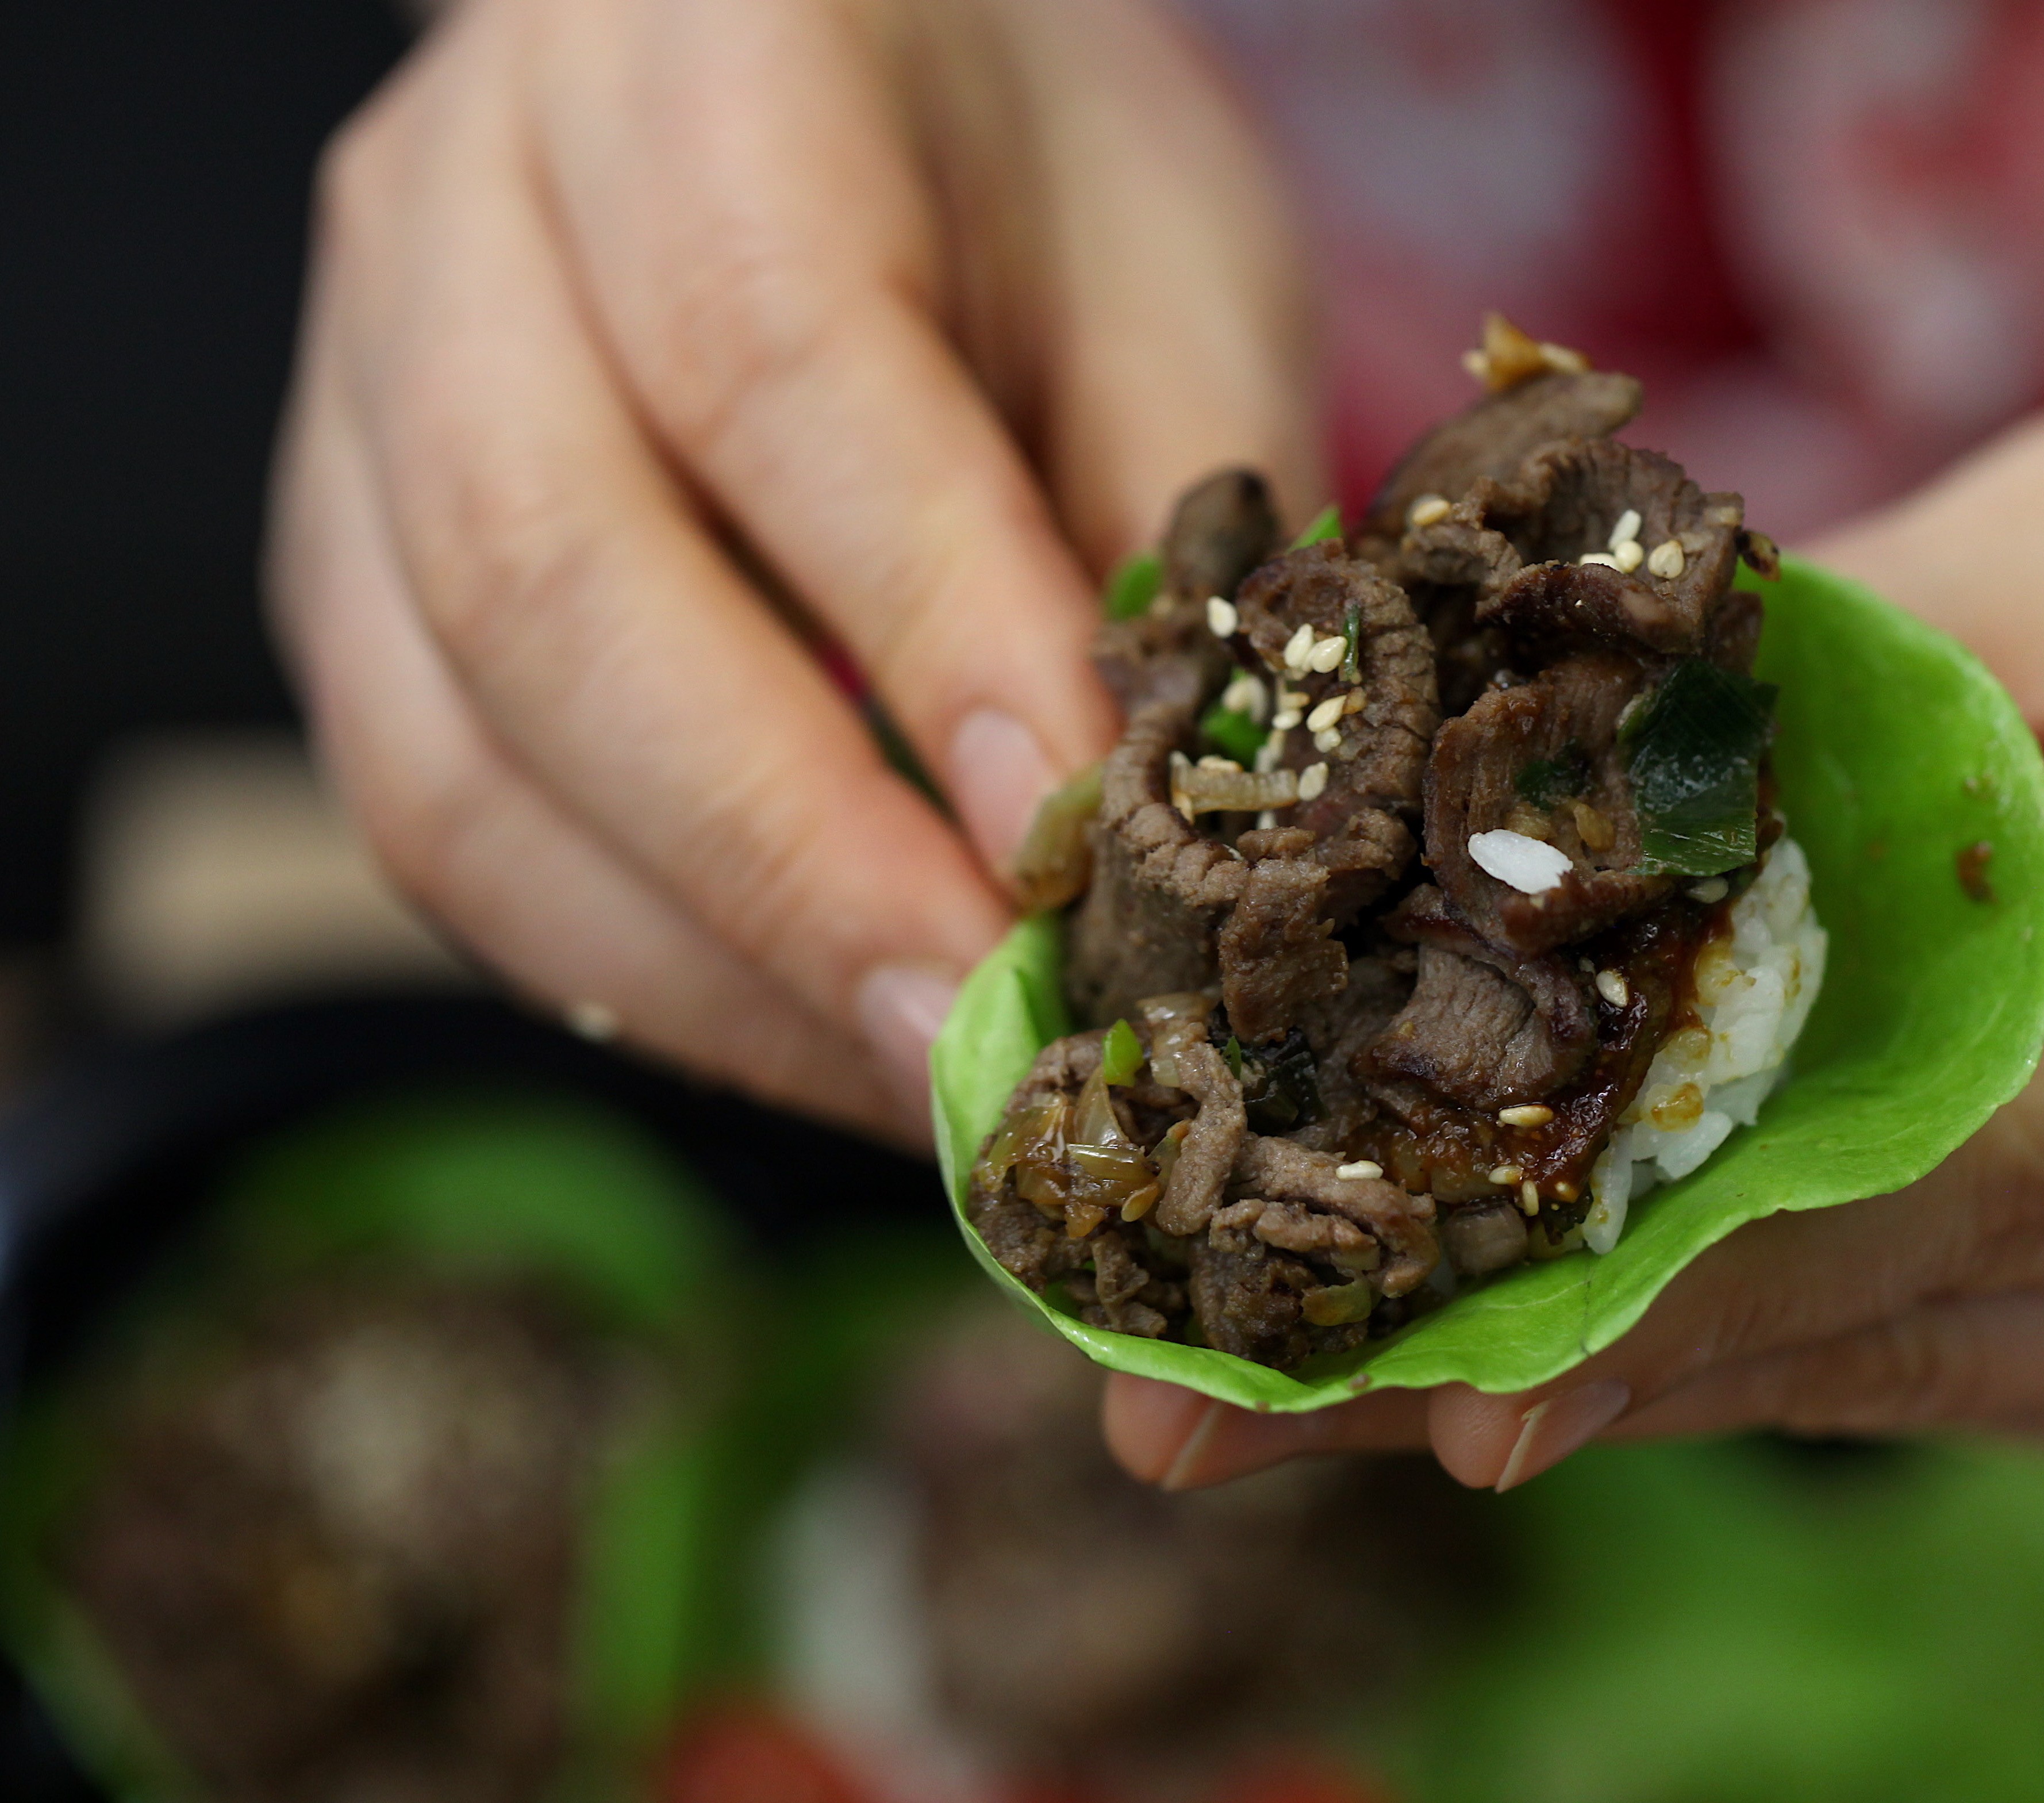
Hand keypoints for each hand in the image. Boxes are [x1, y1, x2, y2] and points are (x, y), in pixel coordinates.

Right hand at [270, 0, 1319, 1138]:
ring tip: (921, 1079)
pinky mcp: (343, 561)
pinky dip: (631, 962)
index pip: (771, 360)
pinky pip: (435, 813)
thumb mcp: (1172, 267)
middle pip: (545, 577)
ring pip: (446, 746)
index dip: (924, 628)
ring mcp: (355, 393)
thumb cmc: (1027, 156)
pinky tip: (810, 1024)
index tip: (1068, 840)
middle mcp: (460, 208)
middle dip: (788, 859)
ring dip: (702, 961)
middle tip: (987, 1039)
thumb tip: (1193, 821)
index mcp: (690, 55)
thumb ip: (1184, 519)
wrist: (825, 60)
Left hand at [1103, 320, 2043, 1497]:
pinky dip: (1769, 1325)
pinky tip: (1569, 1300)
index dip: (1713, 1265)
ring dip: (1635, 1362)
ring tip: (1332, 1364)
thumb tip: (1453, 946)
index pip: (2012, 1154)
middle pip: (1933, 1314)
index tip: (1442, 1372)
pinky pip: (1964, 1369)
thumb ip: (1789, 781)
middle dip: (1580, 1346)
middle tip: (1241, 1405)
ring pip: (1919, 1378)